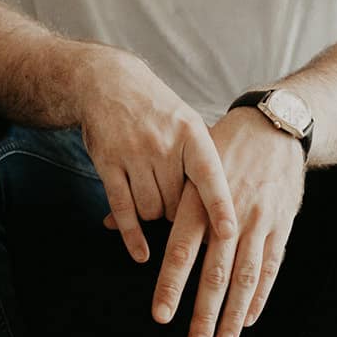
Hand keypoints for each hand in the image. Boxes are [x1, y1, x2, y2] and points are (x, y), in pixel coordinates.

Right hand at [75, 47, 237, 263]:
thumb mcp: (186, 122)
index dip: (220, 205)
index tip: (230, 233)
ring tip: (154, 201)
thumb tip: (224, 203)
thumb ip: (203, 158)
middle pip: (178, 203)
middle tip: (177, 207)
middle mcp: (162, 144)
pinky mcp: (108, 165)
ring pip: (151, 210)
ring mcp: (133, 154)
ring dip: (155, 216)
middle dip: (179, 214)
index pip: (209, 175)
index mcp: (189, 133)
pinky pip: (123, 209)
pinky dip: (132, 235)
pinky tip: (141, 253)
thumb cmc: (155, 110)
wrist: (107, 83)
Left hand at [151, 107, 304, 336]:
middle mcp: (230, 214)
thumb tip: (107, 224)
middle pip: (216, 272)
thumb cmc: (221, 150)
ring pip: (245, 275)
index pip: (182, 250)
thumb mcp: (184, 166)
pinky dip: (259, 296)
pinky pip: (271, 268)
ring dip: (233, 313)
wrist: (273, 128)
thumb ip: (149, 202)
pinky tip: (247, 319)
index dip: (171, 285)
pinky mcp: (281, 226)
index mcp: (200, 201)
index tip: (161, 315)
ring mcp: (258, 222)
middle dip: (205, 313)